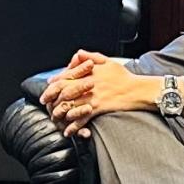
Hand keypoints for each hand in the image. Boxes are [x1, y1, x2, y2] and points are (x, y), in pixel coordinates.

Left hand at [42, 51, 161, 133]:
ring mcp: (92, 96)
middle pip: (64, 90)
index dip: (55, 81)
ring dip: (59, 112)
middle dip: (52, 97)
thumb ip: (91, 56)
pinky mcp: (97, 108)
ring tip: (54, 117)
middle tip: (45, 103)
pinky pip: (81, 118)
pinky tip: (68, 130)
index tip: (48, 86)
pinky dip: (73, 125)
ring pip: (70, 104)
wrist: (138, 90)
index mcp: (89, 72)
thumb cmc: (124, 77)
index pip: (66, 76)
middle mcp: (88, 84)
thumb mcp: (108, 62)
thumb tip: (77, 53)